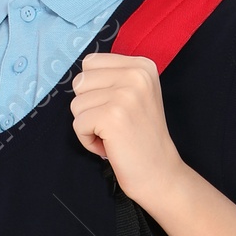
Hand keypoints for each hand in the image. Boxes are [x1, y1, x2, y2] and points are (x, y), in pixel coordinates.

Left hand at [70, 51, 186, 211]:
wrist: (159, 172)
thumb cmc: (141, 138)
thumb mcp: (136, 95)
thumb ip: (113, 79)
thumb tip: (80, 78)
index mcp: (142, 65)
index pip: (90, 63)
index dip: (94, 90)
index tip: (116, 109)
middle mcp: (136, 74)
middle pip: (80, 82)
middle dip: (88, 107)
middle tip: (113, 124)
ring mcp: (125, 94)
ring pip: (76, 104)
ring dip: (88, 125)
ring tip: (112, 135)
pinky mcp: (112, 116)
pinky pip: (78, 124)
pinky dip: (87, 140)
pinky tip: (109, 145)